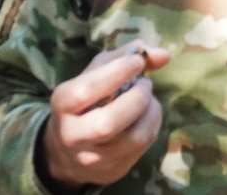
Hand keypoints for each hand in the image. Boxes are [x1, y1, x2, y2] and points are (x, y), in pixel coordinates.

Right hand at [35, 41, 170, 191]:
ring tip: (148, 99)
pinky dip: (152, 125)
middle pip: (108, 123)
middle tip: (145, 84)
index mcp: (63, 103)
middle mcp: (73, 135)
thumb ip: (127, 55)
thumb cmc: (87, 99)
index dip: (117, 72)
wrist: (67, 150)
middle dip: (136, 98)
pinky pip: (142, 147)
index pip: (87, 90)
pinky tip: (147, 115)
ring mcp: (92, 158)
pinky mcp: (111, 171)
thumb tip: (164, 55)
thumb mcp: (97, 71)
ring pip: (131, 138)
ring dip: (150, 112)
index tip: (137, 62)